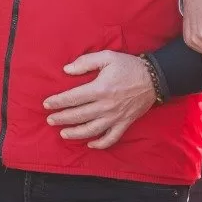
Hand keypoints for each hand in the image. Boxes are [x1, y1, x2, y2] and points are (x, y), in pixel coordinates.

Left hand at [43, 51, 157, 149]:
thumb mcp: (107, 57)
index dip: (58, 102)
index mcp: (100, 89)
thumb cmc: (128, 66)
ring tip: (63, 133)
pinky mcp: (125, 123)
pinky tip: (90, 144)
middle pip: (79, 115)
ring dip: (76, 133)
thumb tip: (67, 70)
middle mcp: (106, 106)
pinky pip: (112, 138)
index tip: (46, 104)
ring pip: (92, 130)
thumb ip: (85, 62)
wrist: (154, 78)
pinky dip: (101, 143)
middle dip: (62, 119)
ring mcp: (116, 117)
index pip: (73, 98)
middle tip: (50, 120)